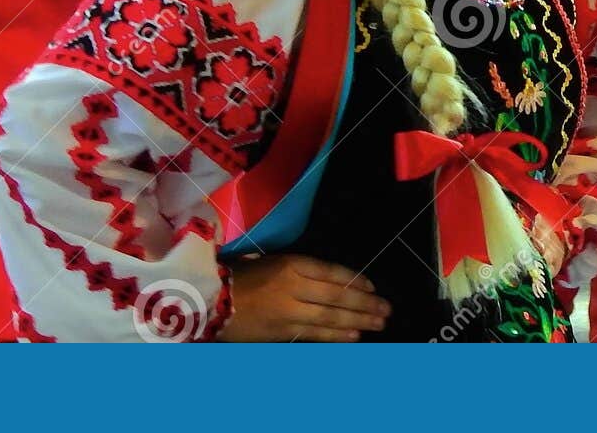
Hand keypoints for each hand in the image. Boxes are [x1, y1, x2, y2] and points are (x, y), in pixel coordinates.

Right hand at [218, 254, 390, 341]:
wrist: (209, 300)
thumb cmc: (237, 274)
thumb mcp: (268, 259)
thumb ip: (295, 269)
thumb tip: (325, 279)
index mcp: (289, 263)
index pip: (330, 272)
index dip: (354, 280)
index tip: (372, 286)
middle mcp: (293, 287)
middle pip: (336, 296)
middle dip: (365, 304)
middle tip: (387, 309)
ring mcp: (289, 312)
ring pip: (330, 317)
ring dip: (358, 321)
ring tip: (379, 324)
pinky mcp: (282, 333)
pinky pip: (314, 334)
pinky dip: (336, 336)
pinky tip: (354, 337)